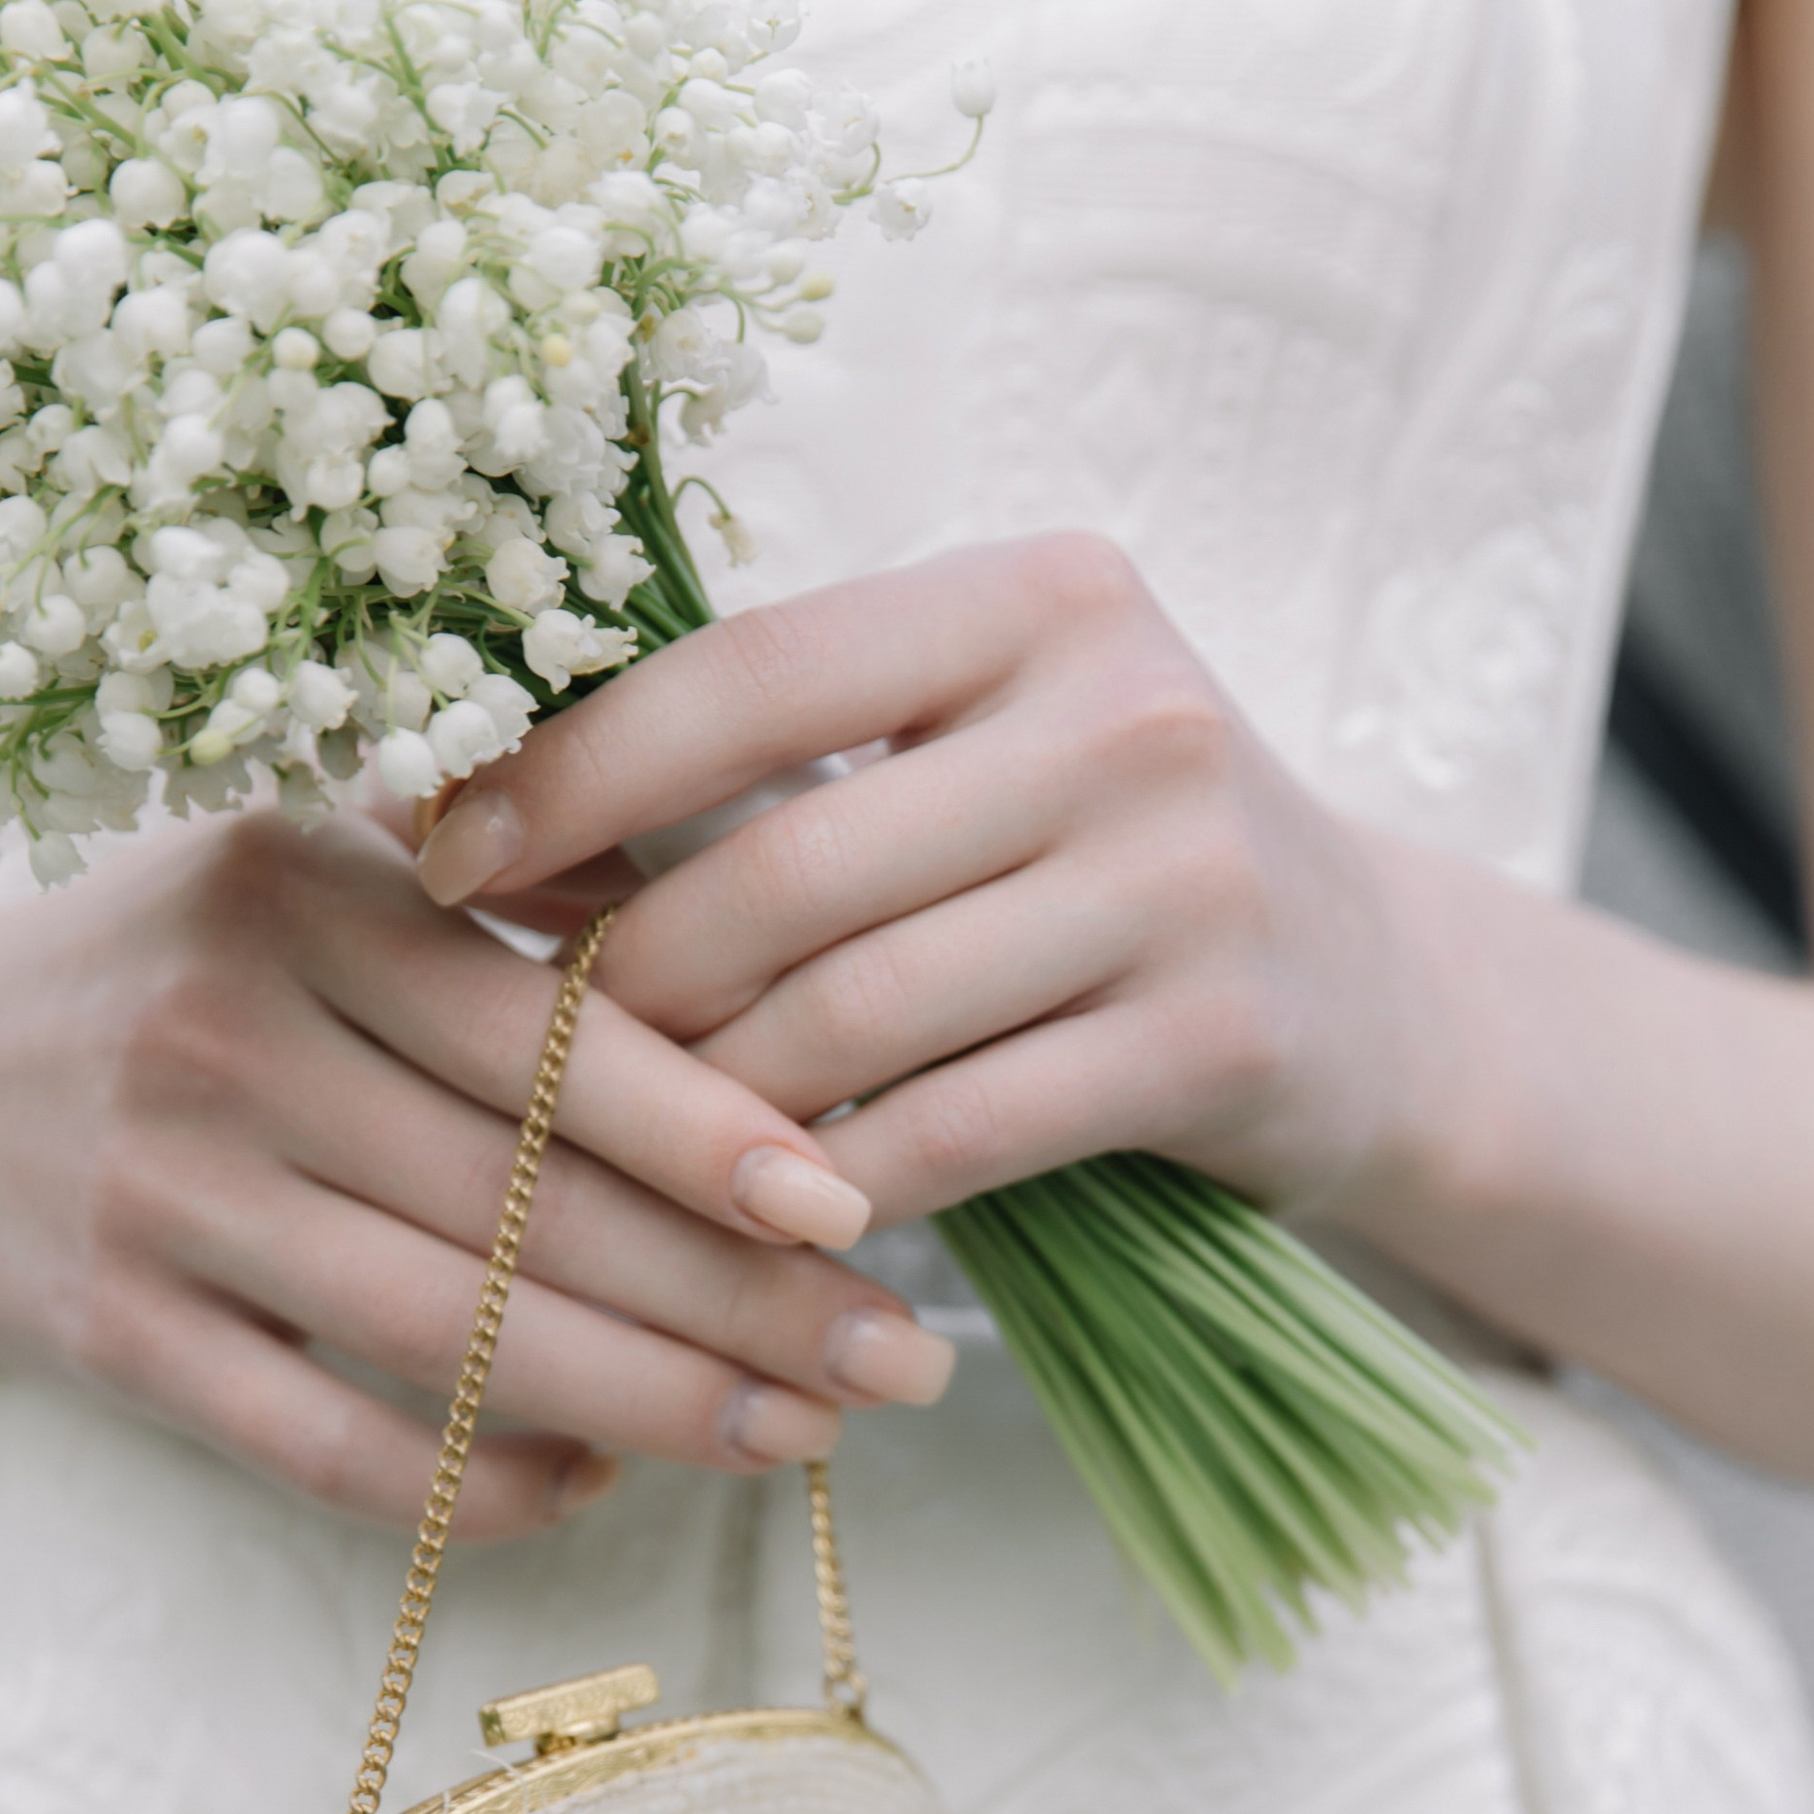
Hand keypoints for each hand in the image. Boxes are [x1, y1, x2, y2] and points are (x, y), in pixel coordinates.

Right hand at [0, 802, 957, 1537]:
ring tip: (796, 1437)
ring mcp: (154, 1196)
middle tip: (897, 1362)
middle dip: (732, 1294)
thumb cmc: (161, 965)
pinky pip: (321, 1442)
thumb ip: (506, 897)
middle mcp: (222, 1036)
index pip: (540, 1028)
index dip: (706, 1126)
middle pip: (523, 1199)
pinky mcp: (105, 1334)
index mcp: (300, 892)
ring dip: (643, 1401)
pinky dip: (470, 1480)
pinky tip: (593, 1488)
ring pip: (445, 1334)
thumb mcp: (304, 867)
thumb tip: (759, 933)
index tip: (857, 1197)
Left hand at [418, 536, 1420, 1226]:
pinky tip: (761, 1218)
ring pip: (857, 1014)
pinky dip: (832, 1189)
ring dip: (710, 1104)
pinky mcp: (1221, 1037)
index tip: (436, 858)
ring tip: (621, 1148)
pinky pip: (955, 1134)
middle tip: (520, 1056)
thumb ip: (783, 773)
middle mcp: (1128, 711)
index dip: (570, 771)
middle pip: (788, 866)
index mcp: (1040, 595)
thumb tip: (477, 817)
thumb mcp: (977, 757)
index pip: (749, 671)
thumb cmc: (1104, 868)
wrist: (1376, 997)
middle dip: (629, 980)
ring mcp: (1187, 875)